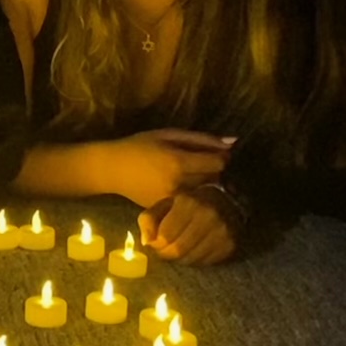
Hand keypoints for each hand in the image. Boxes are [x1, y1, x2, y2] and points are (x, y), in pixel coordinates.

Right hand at [101, 129, 236, 208]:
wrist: (111, 170)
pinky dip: (192, 194)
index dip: (222, 157)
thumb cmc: (139, 146)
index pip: (219, 163)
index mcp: (179, 162)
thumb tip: (233, 142)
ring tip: (193, 175)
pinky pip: (191, 203)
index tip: (215, 153)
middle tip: (203, 163)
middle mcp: (178, 184)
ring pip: (204, 193)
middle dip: (214, 171)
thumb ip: (202, 139)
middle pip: (214, 180)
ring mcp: (173, 200)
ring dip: (205, 184)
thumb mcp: (169, 135)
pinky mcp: (167, 210)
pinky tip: (182, 186)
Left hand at [138, 190, 238, 264]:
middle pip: (178, 250)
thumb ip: (148, 220)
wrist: (226, 201)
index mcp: (188, 202)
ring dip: (180, 259)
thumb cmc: (188, 204)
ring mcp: (221, 231)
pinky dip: (195, 260)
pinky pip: (205, 263)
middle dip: (166, 254)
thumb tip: (146, 242)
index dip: (156, 245)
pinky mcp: (229, 245)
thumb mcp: (164, 204)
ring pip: (191, 259)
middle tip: (165, 250)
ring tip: (179, 248)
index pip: (165, 237)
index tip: (156, 243)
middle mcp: (208, 216)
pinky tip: (194, 250)